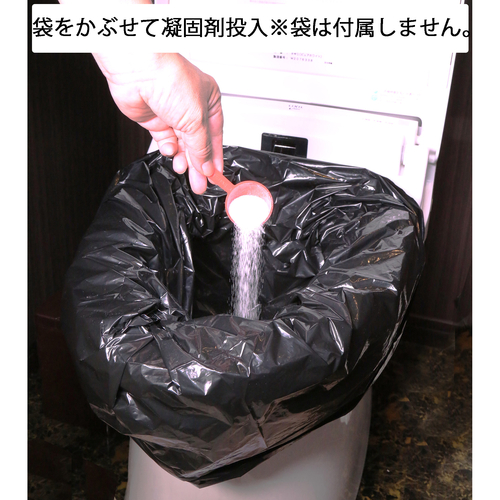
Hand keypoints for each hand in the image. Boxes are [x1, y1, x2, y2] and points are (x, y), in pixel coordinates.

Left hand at [93, 52, 223, 193]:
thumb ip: (201, 148)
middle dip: (198, 164)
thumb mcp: (196, 120)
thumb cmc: (171, 79)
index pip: (216, 136)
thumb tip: (206, 167)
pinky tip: (170, 152)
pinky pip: (165, 142)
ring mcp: (172, 114)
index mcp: (210, 102)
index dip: (215, 158)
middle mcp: (192, 108)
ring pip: (182, 145)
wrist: (138, 71)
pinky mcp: (155, 120)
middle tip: (200, 183)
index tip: (215, 176)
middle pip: (198, 143)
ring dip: (183, 159)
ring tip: (183, 169)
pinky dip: (168, 149)